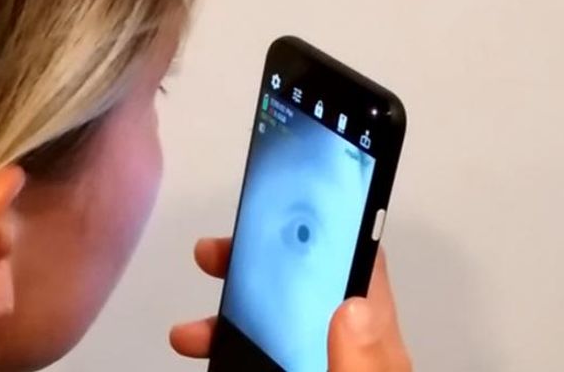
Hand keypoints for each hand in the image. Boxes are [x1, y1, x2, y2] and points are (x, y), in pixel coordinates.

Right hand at [169, 237, 411, 370]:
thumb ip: (365, 370)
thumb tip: (352, 308)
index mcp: (373, 350)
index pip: (359, 271)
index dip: (330, 231)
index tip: (287, 208)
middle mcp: (347, 359)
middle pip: (304, 295)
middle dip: (258, 270)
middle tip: (217, 257)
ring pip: (277, 334)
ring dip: (233, 322)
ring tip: (190, 332)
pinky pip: (264, 366)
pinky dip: (234, 359)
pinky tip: (209, 363)